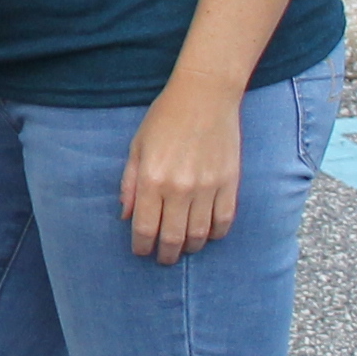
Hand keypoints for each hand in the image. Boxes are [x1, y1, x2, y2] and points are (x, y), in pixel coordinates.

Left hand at [120, 77, 243, 263]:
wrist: (205, 96)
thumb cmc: (164, 118)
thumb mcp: (137, 147)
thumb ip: (130, 183)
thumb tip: (126, 215)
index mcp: (153, 180)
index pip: (146, 228)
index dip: (142, 246)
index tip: (141, 252)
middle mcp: (180, 188)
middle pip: (174, 238)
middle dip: (166, 254)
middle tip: (162, 258)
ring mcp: (208, 187)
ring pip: (200, 235)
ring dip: (190, 247)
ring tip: (183, 248)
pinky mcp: (230, 183)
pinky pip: (225, 221)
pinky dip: (216, 234)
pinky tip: (207, 234)